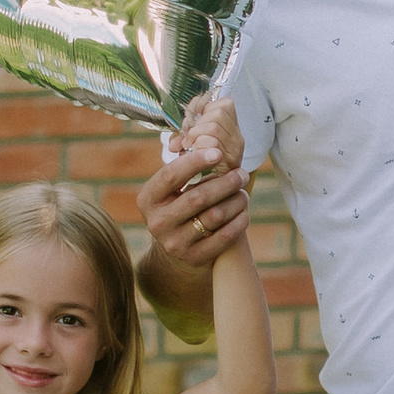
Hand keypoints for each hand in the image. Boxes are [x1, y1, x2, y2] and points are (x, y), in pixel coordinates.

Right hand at [141, 119, 251, 270]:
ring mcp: (174, 243)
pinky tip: (244, 212)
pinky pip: (224, 237)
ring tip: (244, 192)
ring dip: (235, 201)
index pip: (171, 175)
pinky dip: (238, 222)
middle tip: (242, 173)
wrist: (177, 250)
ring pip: (214, 216)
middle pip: (197, 197)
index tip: (218, 151)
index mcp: (148, 199)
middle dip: (225, 183)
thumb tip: (210, 134)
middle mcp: (156, 222)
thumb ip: (186, 170)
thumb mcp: (172, 191)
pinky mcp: (193, 258)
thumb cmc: (179, 207)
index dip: (196, 161)